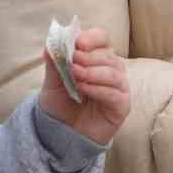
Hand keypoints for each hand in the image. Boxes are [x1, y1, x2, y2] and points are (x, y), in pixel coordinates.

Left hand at [40, 28, 129, 145]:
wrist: (61, 134)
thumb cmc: (60, 106)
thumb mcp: (52, 83)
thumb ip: (54, 64)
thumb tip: (50, 43)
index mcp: (96, 59)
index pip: (102, 39)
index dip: (92, 38)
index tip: (78, 43)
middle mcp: (111, 70)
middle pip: (109, 55)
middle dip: (90, 56)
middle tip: (74, 61)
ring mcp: (118, 88)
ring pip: (114, 72)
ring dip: (93, 72)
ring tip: (75, 75)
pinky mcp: (122, 106)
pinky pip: (116, 93)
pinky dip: (99, 89)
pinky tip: (83, 89)